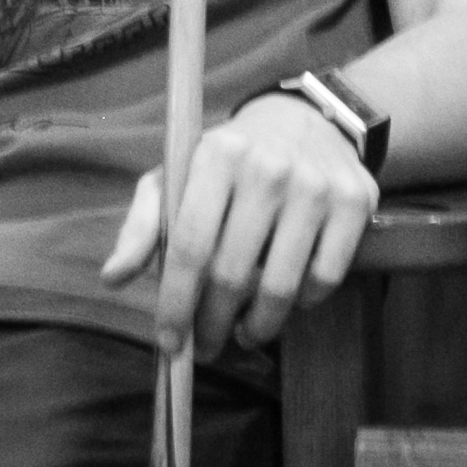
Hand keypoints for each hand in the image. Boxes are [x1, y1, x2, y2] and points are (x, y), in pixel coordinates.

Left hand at [100, 91, 378, 356]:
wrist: (307, 121)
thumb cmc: (229, 161)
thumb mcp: (177, 176)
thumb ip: (142, 226)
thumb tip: (112, 278)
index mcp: (217, 154)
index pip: (189, 245)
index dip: (176, 302)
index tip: (169, 341)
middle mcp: (268, 167)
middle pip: (232, 274)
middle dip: (212, 324)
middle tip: (206, 346)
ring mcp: (315, 185)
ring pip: (281, 286)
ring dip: (257, 326)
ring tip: (243, 333)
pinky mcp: (354, 202)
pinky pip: (324, 279)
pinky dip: (302, 303)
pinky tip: (286, 300)